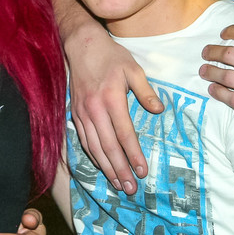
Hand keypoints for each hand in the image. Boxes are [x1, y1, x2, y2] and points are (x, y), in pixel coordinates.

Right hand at [65, 26, 160, 194]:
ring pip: (94, 148)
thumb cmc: (111, 56)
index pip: (125, 134)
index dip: (134, 154)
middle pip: (108, 147)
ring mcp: (82, 113)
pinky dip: (94, 157)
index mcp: (111, 99)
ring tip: (118, 185)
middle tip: (131, 188)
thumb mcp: (134, 69)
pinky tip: (102, 167)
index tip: (143, 171)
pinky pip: (84, 141)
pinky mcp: (75, 114)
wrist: (82, 46)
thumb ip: (145, 91)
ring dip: (107, 168)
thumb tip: (158, 111)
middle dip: (120, 170)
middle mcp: (94, 109)